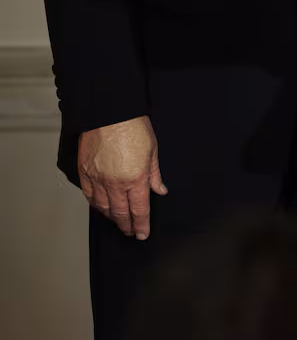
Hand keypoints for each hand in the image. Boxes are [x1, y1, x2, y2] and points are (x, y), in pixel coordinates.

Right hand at [78, 115, 166, 239]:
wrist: (110, 112)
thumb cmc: (133, 126)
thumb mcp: (153, 149)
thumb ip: (155, 174)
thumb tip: (159, 190)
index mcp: (136, 178)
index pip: (139, 210)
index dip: (141, 225)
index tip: (142, 234)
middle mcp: (116, 183)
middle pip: (120, 213)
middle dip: (127, 226)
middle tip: (130, 232)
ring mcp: (98, 179)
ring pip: (104, 208)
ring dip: (111, 218)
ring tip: (118, 221)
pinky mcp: (85, 172)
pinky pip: (89, 196)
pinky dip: (96, 205)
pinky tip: (101, 207)